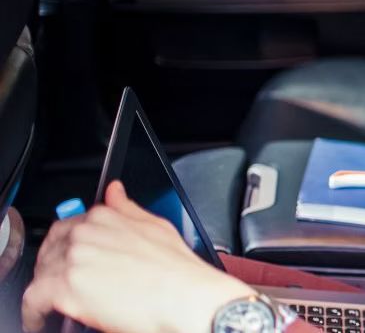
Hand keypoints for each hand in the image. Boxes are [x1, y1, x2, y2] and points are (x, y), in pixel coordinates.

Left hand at [22, 181, 255, 332]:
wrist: (186, 298)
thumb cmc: (179, 270)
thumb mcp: (156, 227)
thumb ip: (127, 208)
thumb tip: (115, 191)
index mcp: (104, 217)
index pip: (68, 227)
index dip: (68, 247)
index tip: (72, 260)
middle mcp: (84, 233)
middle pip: (50, 250)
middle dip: (54, 266)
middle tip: (65, 284)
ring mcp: (73, 260)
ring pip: (41, 273)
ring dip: (46, 288)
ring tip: (58, 303)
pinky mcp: (65, 288)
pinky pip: (34, 299)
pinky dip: (34, 312)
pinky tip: (43, 318)